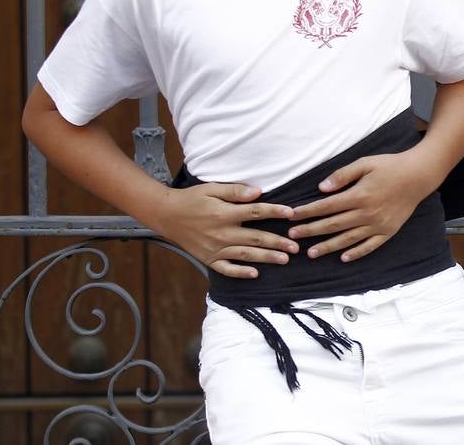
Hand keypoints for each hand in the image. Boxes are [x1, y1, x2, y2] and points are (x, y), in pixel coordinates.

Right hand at [153, 184, 297, 278]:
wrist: (167, 215)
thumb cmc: (192, 198)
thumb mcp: (212, 189)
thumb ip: (235, 191)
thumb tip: (258, 192)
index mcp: (224, 214)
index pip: (255, 212)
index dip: (274, 212)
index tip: (291, 213)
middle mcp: (222, 233)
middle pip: (255, 238)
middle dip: (277, 242)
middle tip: (296, 246)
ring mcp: (215, 248)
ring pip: (245, 255)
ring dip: (266, 257)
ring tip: (285, 259)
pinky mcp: (208, 259)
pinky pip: (226, 269)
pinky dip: (240, 273)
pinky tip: (255, 274)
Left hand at [288, 150, 436, 261]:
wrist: (418, 175)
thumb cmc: (390, 166)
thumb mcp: (365, 163)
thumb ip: (342, 175)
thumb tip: (322, 188)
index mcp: (359, 195)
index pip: (327, 206)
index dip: (308, 212)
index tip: (292, 216)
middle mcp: (367, 213)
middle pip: (333, 225)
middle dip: (311, 231)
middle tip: (292, 236)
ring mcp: (378, 224)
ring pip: (348, 239)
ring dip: (328, 246)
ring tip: (311, 253)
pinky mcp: (388, 231)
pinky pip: (370, 246)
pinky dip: (357, 253)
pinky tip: (344, 258)